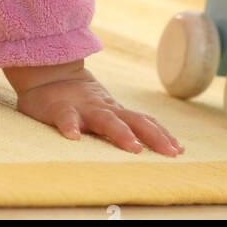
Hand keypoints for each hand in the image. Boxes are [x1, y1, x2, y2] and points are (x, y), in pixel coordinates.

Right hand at [14, 67, 183, 155]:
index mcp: (113, 110)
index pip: (143, 121)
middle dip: (153, 136)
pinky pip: (65, 118)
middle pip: (133, 121)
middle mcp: (102, 109)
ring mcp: (82, 108)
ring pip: (104, 120)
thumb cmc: (77, 99)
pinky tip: (73, 137)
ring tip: (132, 146)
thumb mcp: (103, 109)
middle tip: (170, 152)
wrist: (46, 74)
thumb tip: (148, 140)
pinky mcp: (59, 109)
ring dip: (120, 132)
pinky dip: (70, 126)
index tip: (179, 149)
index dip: (161, 134)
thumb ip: (122, 121)